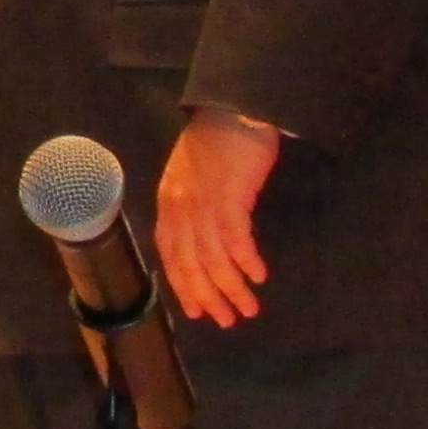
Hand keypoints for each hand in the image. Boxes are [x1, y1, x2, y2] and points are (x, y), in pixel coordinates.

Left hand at [154, 106, 280, 327]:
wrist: (235, 108)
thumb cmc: (220, 142)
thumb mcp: (194, 178)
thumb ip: (194, 208)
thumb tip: (205, 242)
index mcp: (169, 203)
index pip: (170, 255)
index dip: (183, 286)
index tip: (198, 311)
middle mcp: (180, 207)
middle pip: (190, 263)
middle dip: (208, 296)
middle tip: (227, 320)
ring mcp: (202, 202)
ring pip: (212, 258)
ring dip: (231, 287)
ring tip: (248, 308)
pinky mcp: (229, 196)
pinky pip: (235, 239)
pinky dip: (245, 261)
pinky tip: (258, 276)